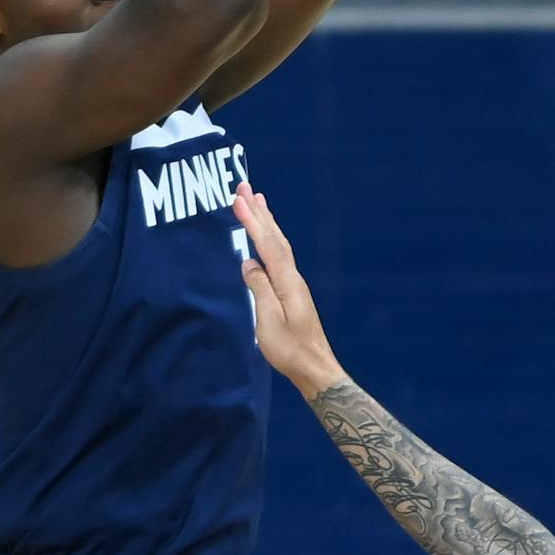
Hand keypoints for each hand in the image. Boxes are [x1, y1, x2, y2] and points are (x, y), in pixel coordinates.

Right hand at [233, 184, 344, 394]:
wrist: (314, 368)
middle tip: (245, 186)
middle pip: (275, 237)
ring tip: (257, 200)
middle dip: (259, 211)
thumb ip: (259, 289)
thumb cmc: (290, 350)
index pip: (267, 244)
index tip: (239, 198)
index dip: (253, 220)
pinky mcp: (292, 293)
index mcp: (287, 282)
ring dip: (266, 222)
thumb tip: (249, 263)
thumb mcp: (268, 321)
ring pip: (278, 245)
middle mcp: (293, 278)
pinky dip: (269, 240)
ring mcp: (294, 285)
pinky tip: (265, 239)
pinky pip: (278, 257)